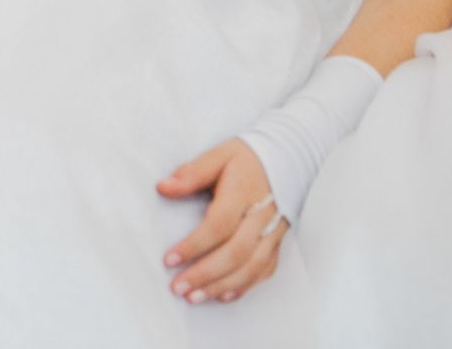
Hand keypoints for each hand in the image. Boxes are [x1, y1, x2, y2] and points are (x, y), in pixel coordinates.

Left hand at [157, 138, 286, 304]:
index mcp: (243, 192)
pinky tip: (223, 295)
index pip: (219, 224)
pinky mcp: (278, 240)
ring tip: (194, 297)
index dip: (194, 245)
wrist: (288, 156)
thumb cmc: (247, 157)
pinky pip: (265, 269)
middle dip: (205, 274)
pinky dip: (245, 285)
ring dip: (222, 285)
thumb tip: (163, 187)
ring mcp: (273, 231)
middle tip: (178, 288)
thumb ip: (192, 173)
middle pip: (235, 253)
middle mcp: (262, 215)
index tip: (169, 259)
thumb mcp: (218, 155)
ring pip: (251, 267)